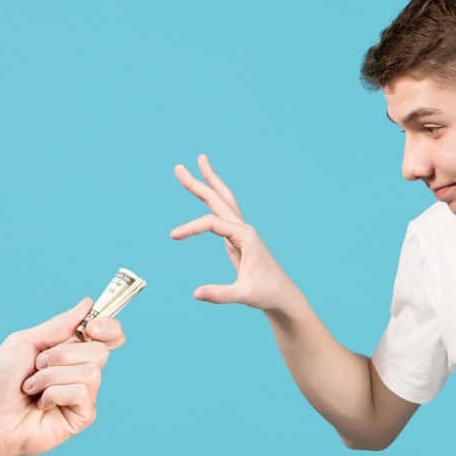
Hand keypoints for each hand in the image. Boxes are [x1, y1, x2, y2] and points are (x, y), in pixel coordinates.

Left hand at [0, 298, 125, 455]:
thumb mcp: (25, 342)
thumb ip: (59, 325)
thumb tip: (88, 304)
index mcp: (71, 351)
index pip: (109, 336)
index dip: (109, 327)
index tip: (91, 325)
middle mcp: (81, 372)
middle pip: (100, 351)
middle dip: (63, 354)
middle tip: (38, 364)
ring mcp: (83, 396)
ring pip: (90, 372)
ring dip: (51, 376)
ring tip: (31, 387)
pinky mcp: (81, 417)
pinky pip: (82, 393)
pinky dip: (54, 394)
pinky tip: (41, 404)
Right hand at [171, 154, 295, 310]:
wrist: (282, 295)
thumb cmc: (266, 293)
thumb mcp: (243, 295)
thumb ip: (220, 294)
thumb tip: (195, 294)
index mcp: (246, 236)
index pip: (212, 223)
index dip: (191, 228)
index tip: (173, 236)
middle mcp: (244, 229)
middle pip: (218, 199)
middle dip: (198, 182)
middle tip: (178, 167)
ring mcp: (241, 231)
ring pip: (223, 200)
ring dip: (210, 181)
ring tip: (200, 161)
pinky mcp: (238, 237)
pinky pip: (223, 212)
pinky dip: (214, 197)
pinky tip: (208, 191)